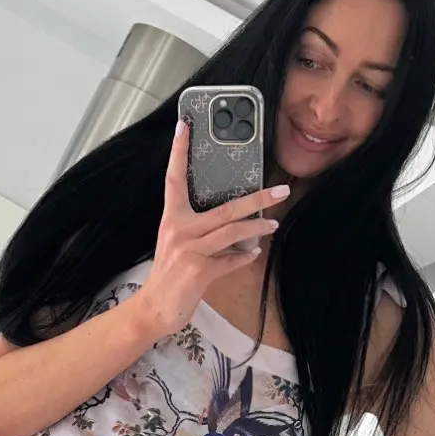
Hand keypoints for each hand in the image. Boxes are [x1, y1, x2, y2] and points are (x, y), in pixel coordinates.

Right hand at [132, 123, 287, 343]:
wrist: (154, 309)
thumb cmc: (169, 276)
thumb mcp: (179, 246)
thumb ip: (200, 232)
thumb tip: (230, 225)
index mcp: (172, 219)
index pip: (174, 179)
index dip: (178, 152)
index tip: (184, 126)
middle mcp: (179, 230)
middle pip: (224, 209)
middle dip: (256, 198)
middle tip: (280, 188)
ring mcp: (189, 251)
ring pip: (231, 232)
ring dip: (257, 227)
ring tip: (273, 223)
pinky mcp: (199, 271)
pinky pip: (229, 261)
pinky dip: (242, 258)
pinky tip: (252, 254)